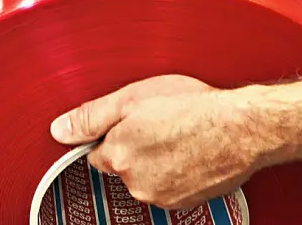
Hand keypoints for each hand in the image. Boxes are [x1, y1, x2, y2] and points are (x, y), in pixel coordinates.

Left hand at [50, 77, 274, 209]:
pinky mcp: (185, 203)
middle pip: (123, 166)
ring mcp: (162, 197)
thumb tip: (60, 129)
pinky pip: (171, 186)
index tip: (131, 123)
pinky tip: (192, 151)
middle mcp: (136, 183)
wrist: (242, 128)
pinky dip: (178, 172)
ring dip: (158, 160)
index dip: (113, 134)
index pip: (97, 152)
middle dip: (136, 148)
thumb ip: (90, 116)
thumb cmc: (194, 107)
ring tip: (180, 135)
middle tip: (160, 123)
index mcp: (118, 156)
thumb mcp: (132, 98)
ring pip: (147, 177)